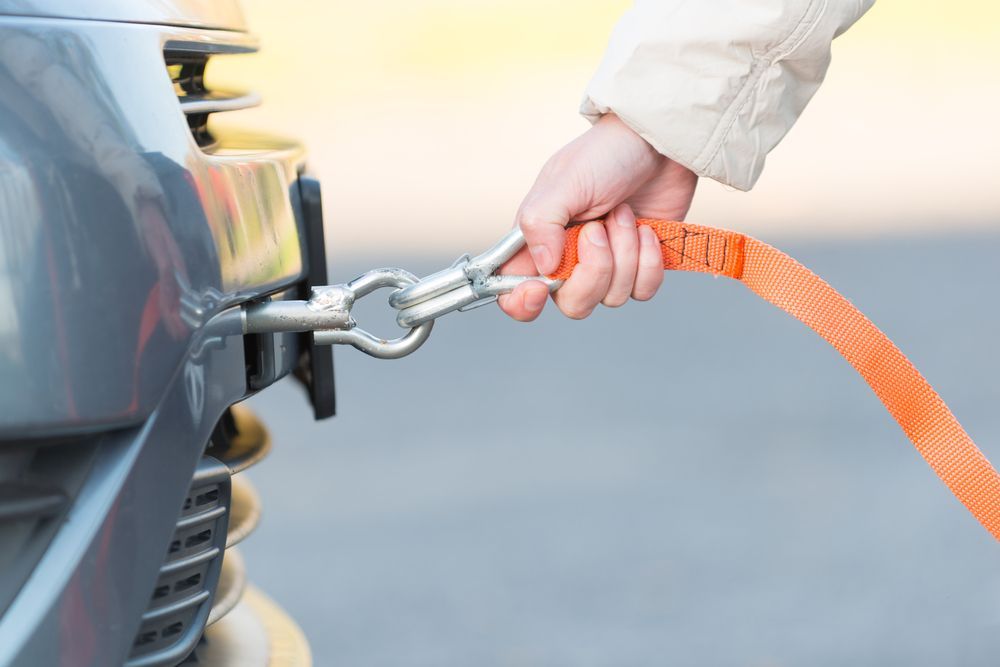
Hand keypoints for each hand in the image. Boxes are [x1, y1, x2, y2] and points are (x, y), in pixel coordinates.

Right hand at [498, 114, 696, 320]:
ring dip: (624, 253)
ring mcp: (606, 266)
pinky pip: (642, 291)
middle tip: (598, 229)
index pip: (514, 289)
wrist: (659, 143)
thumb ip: (542, 223)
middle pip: (572, 303)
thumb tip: (544, 266)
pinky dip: (648, 262)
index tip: (540, 289)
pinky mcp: (640, 267)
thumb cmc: (605, 155)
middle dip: (593, 271)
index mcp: (538, 241)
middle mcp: (569, 260)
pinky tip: (647, 230)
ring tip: (623, 213)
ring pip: (611, 297)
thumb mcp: (565, 181)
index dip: (522, 302)